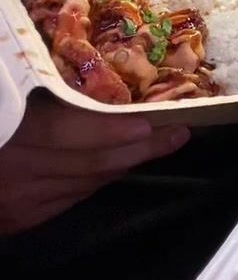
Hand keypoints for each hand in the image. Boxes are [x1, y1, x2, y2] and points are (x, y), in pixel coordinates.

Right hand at [0, 96, 189, 234]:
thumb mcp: (3, 95)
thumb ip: (32, 82)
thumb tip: (70, 59)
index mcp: (11, 133)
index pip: (67, 132)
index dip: (110, 129)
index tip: (147, 121)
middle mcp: (16, 171)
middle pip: (89, 162)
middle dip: (139, 148)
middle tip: (177, 132)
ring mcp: (18, 201)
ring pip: (85, 182)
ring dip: (125, 163)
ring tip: (161, 143)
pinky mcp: (19, 220)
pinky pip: (70, 198)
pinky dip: (97, 180)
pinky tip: (118, 164)